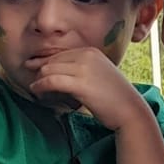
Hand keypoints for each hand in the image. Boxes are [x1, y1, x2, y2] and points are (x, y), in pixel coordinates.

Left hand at [27, 48, 147, 131]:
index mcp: (91, 52)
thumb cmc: (116, 98)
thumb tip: (61, 75)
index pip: (61, 54)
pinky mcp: (80, 83)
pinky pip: (52, 81)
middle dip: (40, 70)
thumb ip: (83, 71)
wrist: (130, 111)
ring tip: (36, 89)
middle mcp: (87, 56)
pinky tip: (37, 91)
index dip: (45, 61)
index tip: (33, 67)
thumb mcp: (100, 76)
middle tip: (33, 81)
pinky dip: (41, 86)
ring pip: (49, 69)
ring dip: (39, 80)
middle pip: (53, 60)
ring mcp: (84, 68)